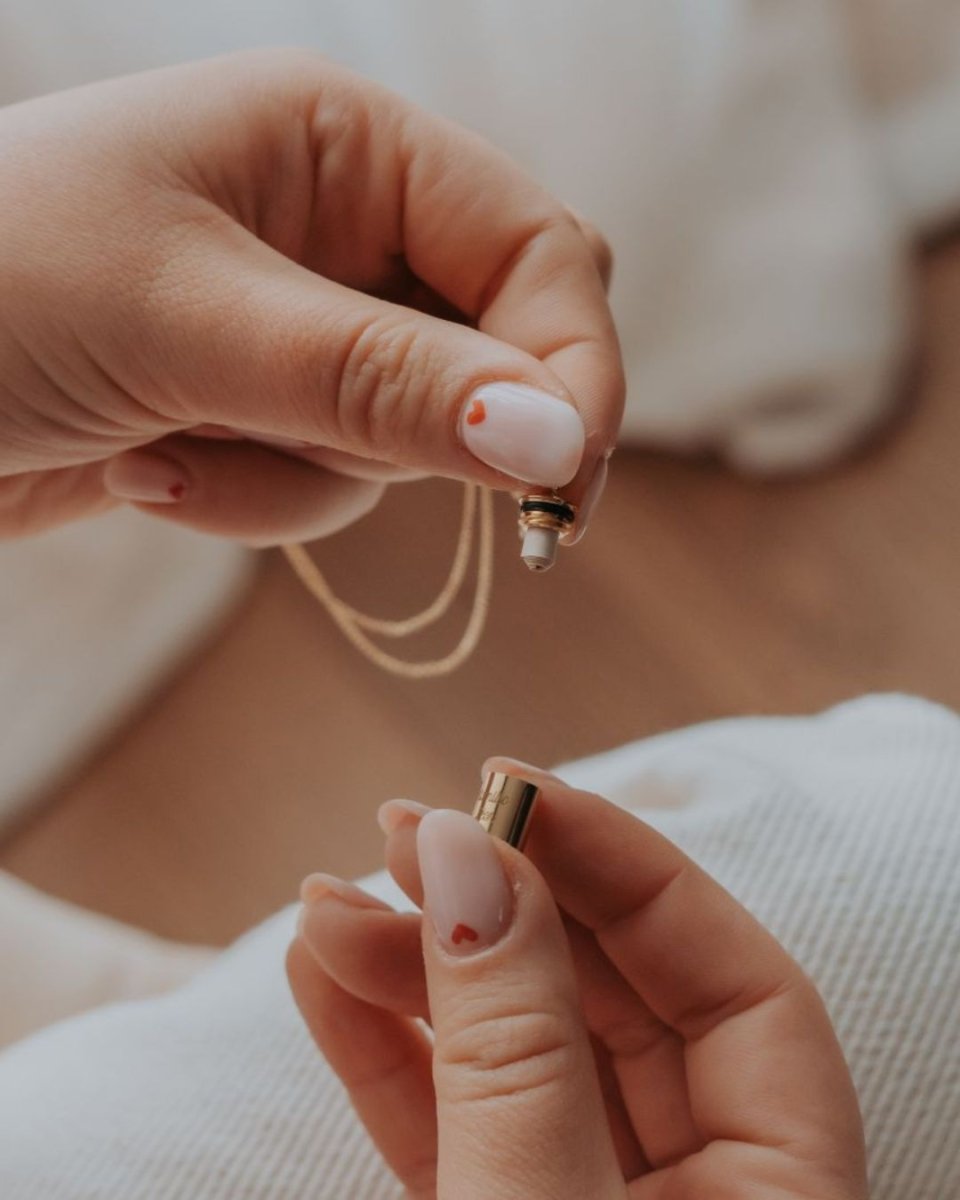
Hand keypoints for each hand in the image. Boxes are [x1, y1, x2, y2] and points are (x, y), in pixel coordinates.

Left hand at [0, 50, 620, 541]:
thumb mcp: (189, 322)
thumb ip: (381, 382)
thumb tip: (555, 442)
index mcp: (343, 143)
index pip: (536, 248)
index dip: (570, 365)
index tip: (563, 483)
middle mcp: (342, 226)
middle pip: (493, 346)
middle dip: (431, 428)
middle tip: (360, 467)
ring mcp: (305, 325)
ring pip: (410, 439)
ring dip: (300, 475)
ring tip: (168, 449)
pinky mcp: (265, 408)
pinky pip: (329, 482)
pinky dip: (250, 501)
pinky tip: (142, 469)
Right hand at [288, 763, 866, 1198]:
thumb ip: (516, 1048)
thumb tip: (471, 860)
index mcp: (780, 1187)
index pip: (730, 974)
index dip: (623, 863)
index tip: (513, 792)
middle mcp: (699, 1190)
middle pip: (612, 997)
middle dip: (500, 903)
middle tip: (406, 832)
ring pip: (517, 1052)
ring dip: (416, 968)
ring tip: (322, 904)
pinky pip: (450, 1122)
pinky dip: (384, 1051)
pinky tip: (322, 973)